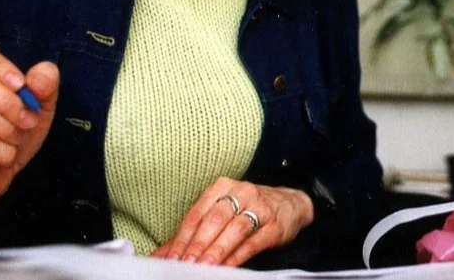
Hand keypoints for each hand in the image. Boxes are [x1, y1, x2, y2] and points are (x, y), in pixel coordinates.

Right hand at [0, 38, 58, 225]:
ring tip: (17, 137)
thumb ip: (45, 85)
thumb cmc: (14, 129)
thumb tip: (40, 76)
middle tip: (29, 119)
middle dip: (10, 103)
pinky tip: (6, 155)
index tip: (22, 85)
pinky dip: (3, 150)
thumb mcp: (39, 104)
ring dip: (7, 128)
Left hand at [152, 176, 313, 266]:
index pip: (197, 214)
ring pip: (234, 230)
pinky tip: (226, 267)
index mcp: (222, 187)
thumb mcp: (222, 212)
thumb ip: (194, 233)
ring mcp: (260, 207)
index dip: (182, 237)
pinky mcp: (275, 225)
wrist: (290, 204)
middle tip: (184, 264)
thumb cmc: (248, 209)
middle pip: (214, 220)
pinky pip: (252, 242)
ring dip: (216, 250)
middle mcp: (241, 192)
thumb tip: (163, 255)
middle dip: (197, 244)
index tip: (172, 258)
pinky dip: (237, 256)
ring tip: (202, 267)